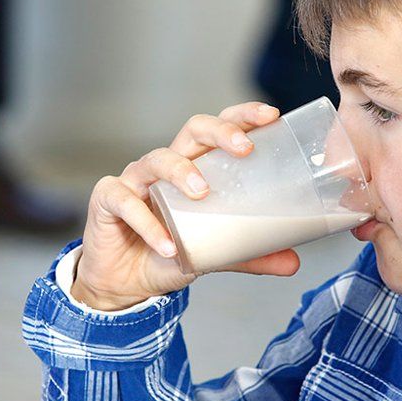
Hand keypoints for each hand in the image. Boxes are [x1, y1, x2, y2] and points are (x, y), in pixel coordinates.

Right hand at [71, 101, 300, 310]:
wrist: (126, 285)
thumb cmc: (169, 253)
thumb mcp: (215, 253)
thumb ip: (249, 253)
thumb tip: (294, 263)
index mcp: (194, 167)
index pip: (218, 130)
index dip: (242, 116)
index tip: (271, 115)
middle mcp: (166, 166)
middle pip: (192, 130)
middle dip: (220, 132)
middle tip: (244, 149)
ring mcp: (135, 179)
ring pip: (157, 159)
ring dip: (181, 172)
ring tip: (202, 193)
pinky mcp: (107, 200)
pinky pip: (125, 202)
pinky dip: (147, 224)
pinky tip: (167, 245)